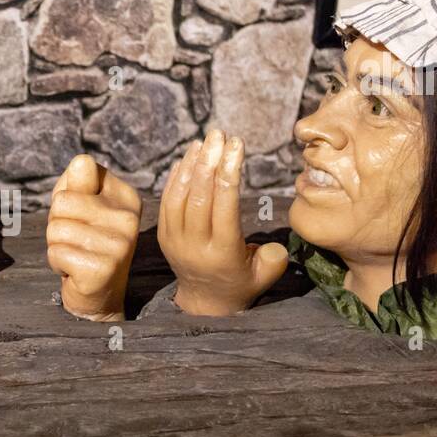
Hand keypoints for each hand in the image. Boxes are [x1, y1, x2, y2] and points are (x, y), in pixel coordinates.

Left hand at [46, 154, 141, 321]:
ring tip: (76, 256)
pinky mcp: (103, 268)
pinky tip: (75, 271)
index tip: (84, 217)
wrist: (99, 297)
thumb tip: (81, 161)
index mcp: (127, 197)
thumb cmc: (85, 246)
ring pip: (56, 228)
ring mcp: (119, 244)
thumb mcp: (81, 208)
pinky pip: (56, 252)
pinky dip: (57, 263)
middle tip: (77, 242)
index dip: (68, 195)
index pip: (81, 170)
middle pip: (63, 201)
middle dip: (57, 223)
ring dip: (56, 245)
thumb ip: (77, 183)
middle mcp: (128, 218)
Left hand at [158, 129, 286, 316]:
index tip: (237, 147)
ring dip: (191, 165)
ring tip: (204, 141)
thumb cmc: (241, 282)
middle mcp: (195, 246)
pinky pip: (167, 202)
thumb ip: (273, 259)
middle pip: (199, 198)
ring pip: (179, 197)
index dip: (230, 174)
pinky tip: (187, 157)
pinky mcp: (164, 235)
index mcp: (223, 254)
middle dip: (209, 163)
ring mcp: (175, 240)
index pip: (225, 208)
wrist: (204, 302)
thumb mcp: (264, 277)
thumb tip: (271, 243)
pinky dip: (175, 177)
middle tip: (219, 135)